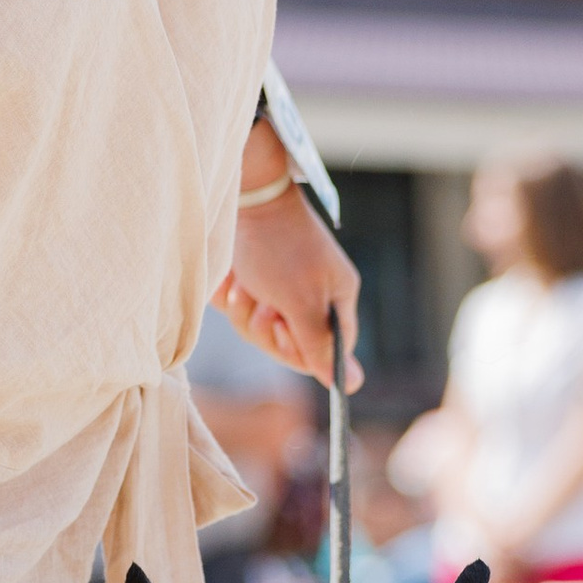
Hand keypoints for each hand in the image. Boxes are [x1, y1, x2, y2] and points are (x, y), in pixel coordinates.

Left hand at [219, 163, 361, 390]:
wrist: (242, 196)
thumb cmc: (279, 247)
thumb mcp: (301, 302)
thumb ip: (319, 346)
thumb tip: (352, 386)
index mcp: (337, 298)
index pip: (328, 352)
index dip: (301, 351)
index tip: (284, 328)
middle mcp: (311, 296)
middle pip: (288, 346)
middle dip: (266, 330)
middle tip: (263, 304)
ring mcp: (279, 289)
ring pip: (257, 331)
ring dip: (244, 312)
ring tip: (245, 283)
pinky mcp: (250, 282)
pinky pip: (238, 311)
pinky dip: (230, 297)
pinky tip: (232, 276)